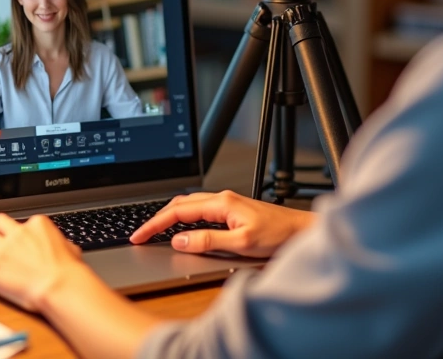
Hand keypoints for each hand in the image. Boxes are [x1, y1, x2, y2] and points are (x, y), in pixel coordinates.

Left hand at [0, 213, 93, 310]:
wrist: (59, 286)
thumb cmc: (68, 272)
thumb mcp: (70, 250)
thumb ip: (62, 245)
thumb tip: (65, 248)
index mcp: (38, 225)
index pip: (23, 222)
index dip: (19, 232)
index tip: (18, 240)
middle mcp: (19, 232)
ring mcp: (4, 247)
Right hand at [129, 190, 315, 257]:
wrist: (302, 231)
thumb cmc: (279, 235)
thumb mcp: (240, 244)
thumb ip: (208, 241)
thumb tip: (180, 241)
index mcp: (221, 203)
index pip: (178, 211)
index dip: (155, 224)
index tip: (140, 235)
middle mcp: (222, 199)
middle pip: (179, 204)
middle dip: (157, 218)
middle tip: (142, 234)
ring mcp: (228, 203)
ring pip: (189, 205)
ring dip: (170, 217)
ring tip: (155, 231)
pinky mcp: (232, 210)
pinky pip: (200, 210)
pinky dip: (184, 218)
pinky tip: (183, 227)